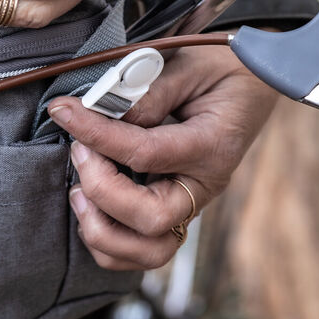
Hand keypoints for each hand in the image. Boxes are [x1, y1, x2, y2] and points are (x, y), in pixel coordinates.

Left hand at [48, 46, 277, 270]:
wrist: (254, 80)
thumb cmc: (221, 68)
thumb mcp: (188, 67)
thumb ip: (148, 92)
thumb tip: (102, 112)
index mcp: (213, 146)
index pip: (146, 153)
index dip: (97, 134)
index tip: (64, 111)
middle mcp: (204, 185)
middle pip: (150, 220)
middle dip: (101, 190)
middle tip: (78, 151)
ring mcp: (192, 203)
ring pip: (149, 251)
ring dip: (103, 229)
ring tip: (78, 192)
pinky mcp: (177, 209)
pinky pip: (144, 249)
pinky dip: (110, 241)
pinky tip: (90, 205)